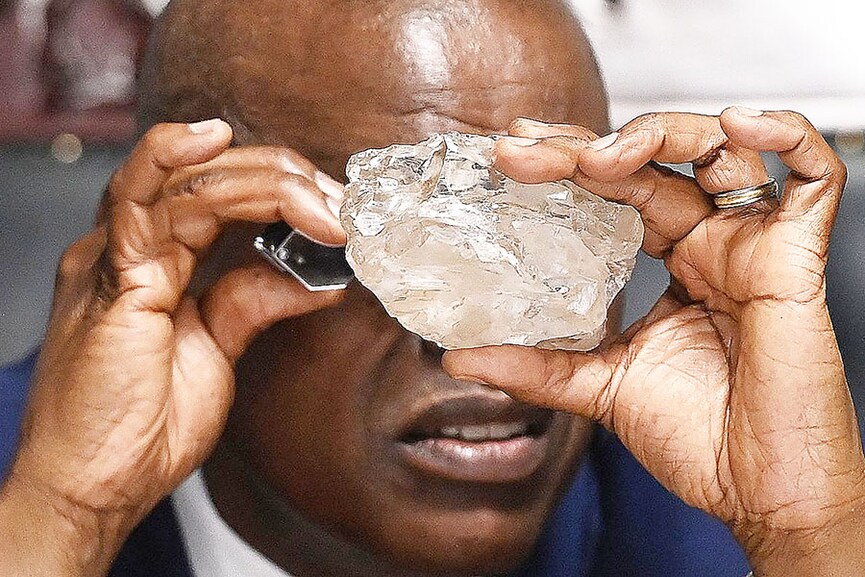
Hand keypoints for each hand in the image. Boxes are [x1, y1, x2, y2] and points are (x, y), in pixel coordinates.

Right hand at [0, 119, 345, 574]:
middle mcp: (125, 249)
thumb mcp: (215, 347)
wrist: (92, 489)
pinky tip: (225, 149)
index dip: (275, 186)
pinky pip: (147, 205)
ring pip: (184, 180)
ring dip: (262, 181)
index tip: (333, 204)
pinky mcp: (113, 282)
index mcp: (147, 261)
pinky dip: (193, 173)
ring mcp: (113, 259)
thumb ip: (254, 300)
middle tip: (338, 199)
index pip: (210, 191)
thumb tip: (318, 278)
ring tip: (321, 203)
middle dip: (280, 176)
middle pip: (202, 174)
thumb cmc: (138, 427)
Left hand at [444, 109, 864, 574]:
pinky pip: (815, 179)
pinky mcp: (797, 261)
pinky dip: (785, 137)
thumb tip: (456, 358)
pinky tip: (737, 123)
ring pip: (720, 151)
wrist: (758, 497)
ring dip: (656, 135)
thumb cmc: (699, 442)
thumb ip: (535, 367)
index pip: (620, 190)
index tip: (511, 156)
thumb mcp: (599, 387)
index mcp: (675, 264)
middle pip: (653, 163)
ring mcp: (754, 247)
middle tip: (521, 148)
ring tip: (594, 156)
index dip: (570, 164)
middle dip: (584, 148)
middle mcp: (712, 244)